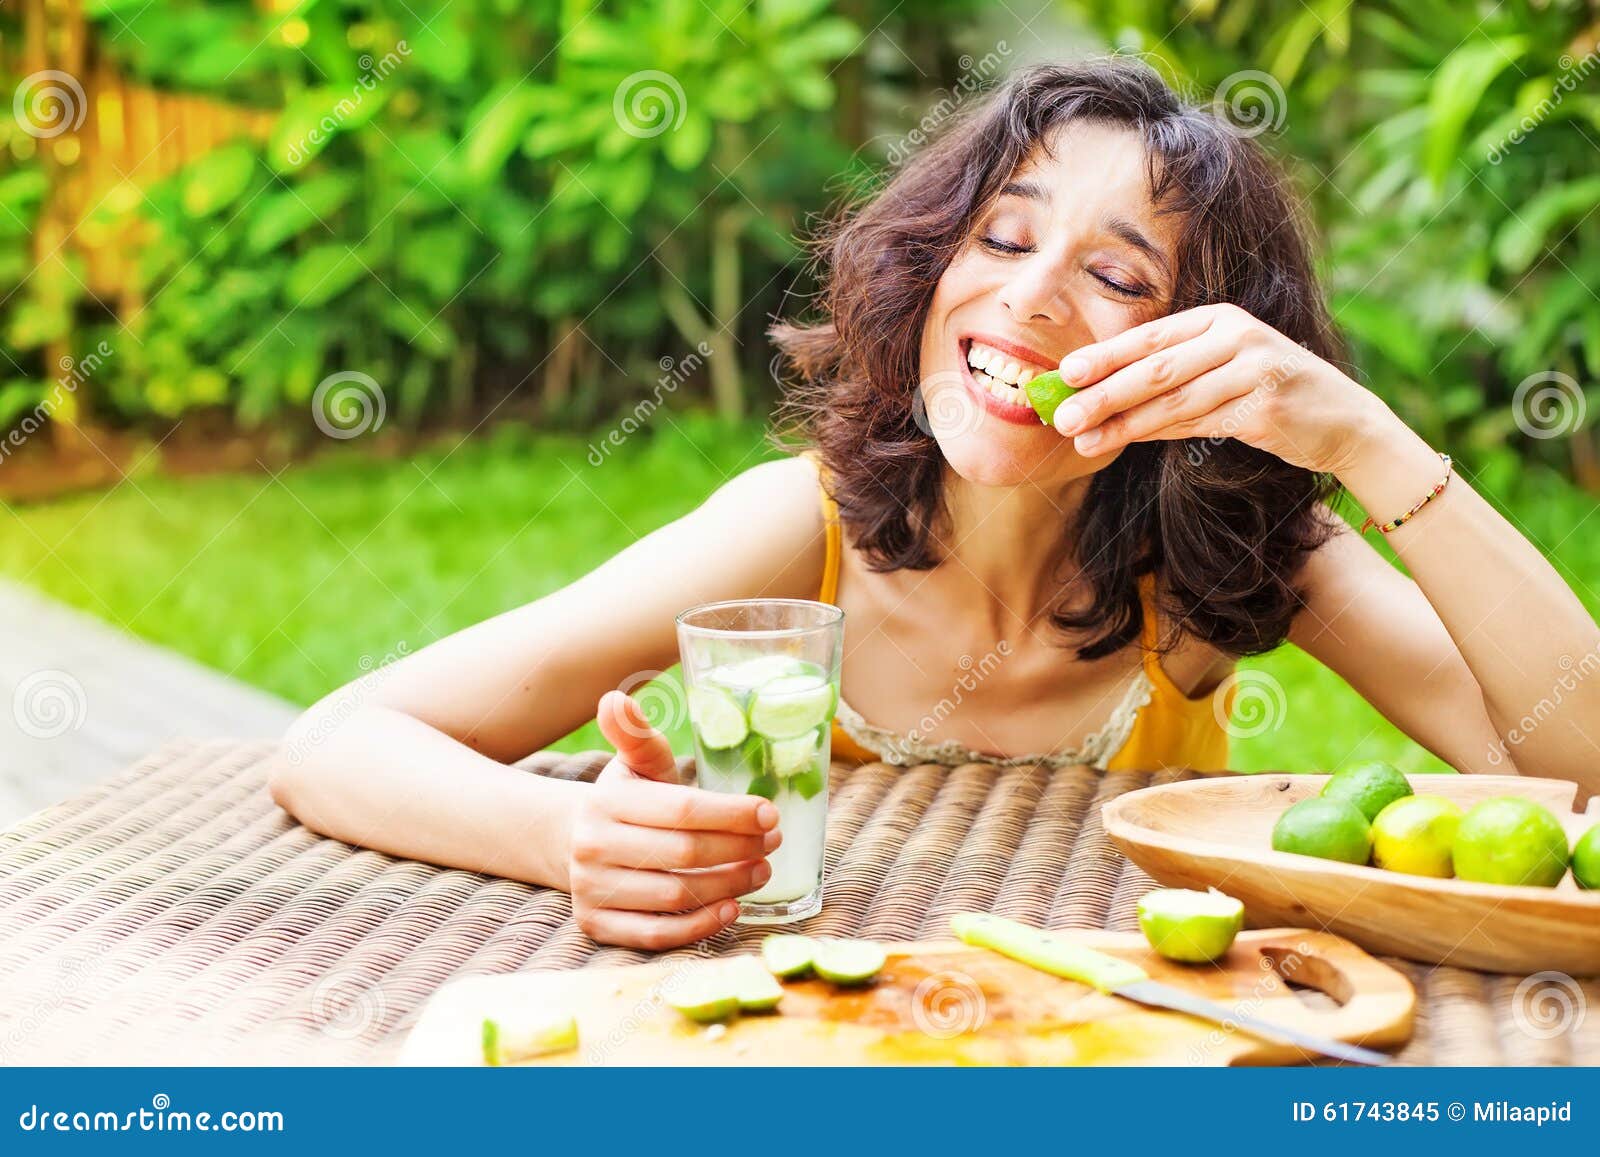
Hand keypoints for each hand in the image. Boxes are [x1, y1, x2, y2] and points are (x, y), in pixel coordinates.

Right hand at [569, 690, 779, 949]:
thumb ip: (637, 736)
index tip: (771, 814)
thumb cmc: (628, 800)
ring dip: (729, 886)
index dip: (732, 814)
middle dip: (739, 848)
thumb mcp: (635, 765)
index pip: (682, 809)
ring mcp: (591, 890)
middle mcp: (593, 846)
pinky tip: (732, 908)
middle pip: (684, 853)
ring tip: (762, 871)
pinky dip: (699, 926)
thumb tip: (616, 698)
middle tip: (774, 843)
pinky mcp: (596, 925)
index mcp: (607, 801)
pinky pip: (656, 934)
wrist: (574, 841)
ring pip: (675, 896)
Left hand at [1048, 303, 1386, 474]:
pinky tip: (1124, 442)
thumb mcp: (1218, 374)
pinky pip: (1200, 424)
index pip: (1150, 338)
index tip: (1064, 375)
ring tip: (1082, 438)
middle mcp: (1237, 335)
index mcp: (1219, 318)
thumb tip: (1096, 400)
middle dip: (1103, 393)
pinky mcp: (1266, 407)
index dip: (1104, 356)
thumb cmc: (1265, 395)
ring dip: (1122, 422)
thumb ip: (1167, 382)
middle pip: (1156, 368)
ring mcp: (1255, 369)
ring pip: (1173, 400)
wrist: (1341, 420)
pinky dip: (1157, 435)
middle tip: (1062, 415)